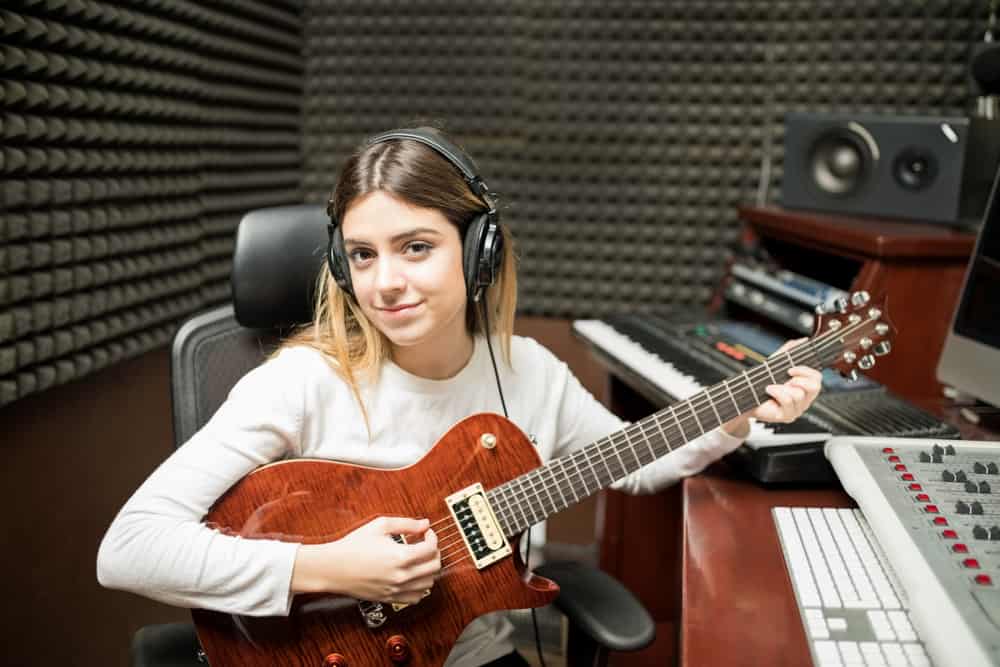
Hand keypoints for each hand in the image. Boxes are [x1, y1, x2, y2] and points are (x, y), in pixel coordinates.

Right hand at [292, 516, 440, 603]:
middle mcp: (401, 576)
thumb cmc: (353, 545)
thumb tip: (425, 524)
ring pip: (429, 583)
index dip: (433, 537)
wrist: (333, 567)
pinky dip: (421, 587)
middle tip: (426, 544)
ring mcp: (396, 589)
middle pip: (435, 566)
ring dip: (429, 569)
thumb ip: (406, 523)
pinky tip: (414, 576)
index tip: (426, 532)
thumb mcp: (380, 526)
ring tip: (420, 559)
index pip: (431, 548)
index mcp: (401, 557)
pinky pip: (416, 597)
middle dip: (434, 552)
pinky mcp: (390, 598)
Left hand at [722, 338, 822, 437]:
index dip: (806, 371)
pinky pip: (788, 402)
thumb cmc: (761, 383)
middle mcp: (804, 399)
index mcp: (804, 387)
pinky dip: (777, 393)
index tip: (790, 368)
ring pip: (799, 394)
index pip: (817, 378)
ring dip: (782, 387)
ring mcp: (797, 409)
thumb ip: (788, 351)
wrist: (745, 398)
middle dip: (799, 379)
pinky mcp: (787, 416)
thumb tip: (802, 340)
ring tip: (771, 386)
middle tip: (785, 378)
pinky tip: (769, 391)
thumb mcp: (775, 364)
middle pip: (815, 387)